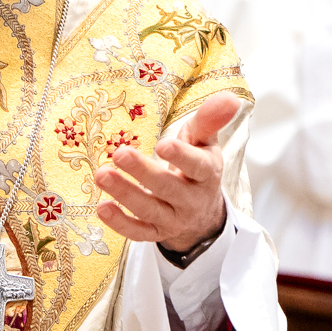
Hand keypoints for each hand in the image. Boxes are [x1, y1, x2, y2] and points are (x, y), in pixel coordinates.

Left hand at [95, 92, 237, 251]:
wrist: (201, 212)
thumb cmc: (198, 167)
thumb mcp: (205, 142)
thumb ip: (210, 120)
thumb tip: (229, 97)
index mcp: (207, 174)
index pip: (198, 167)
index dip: (182, 157)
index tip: (162, 144)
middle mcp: (192, 200)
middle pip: (168, 188)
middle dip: (144, 173)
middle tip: (120, 153)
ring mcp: (173, 219)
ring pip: (149, 210)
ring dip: (125, 194)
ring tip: (102, 175)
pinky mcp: (156, 233)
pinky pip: (138, 232)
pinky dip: (120, 223)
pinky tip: (102, 207)